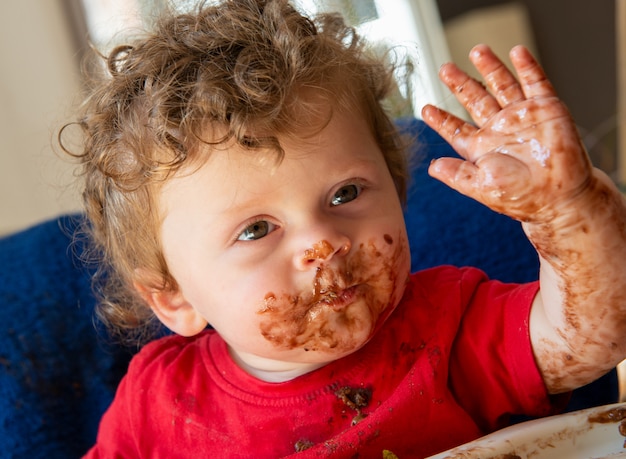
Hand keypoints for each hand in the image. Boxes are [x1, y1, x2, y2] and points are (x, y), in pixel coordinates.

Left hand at [421, 44, 592, 221]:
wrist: (559, 197)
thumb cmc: (522, 196)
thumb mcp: (482, 187)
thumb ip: (457, 175)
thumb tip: (432, 167)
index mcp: (481, 148)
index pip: (456, 129)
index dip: (441, 119)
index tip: (426, 109)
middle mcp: (499, 129)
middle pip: (475, 100)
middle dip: (460, 84)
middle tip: (445, 68)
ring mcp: (521, 116)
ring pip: (501, 85)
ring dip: (490, 67)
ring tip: (477, 50)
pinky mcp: (545, 108)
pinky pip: (535, 82)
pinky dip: (527, 66)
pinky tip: (516, 52)